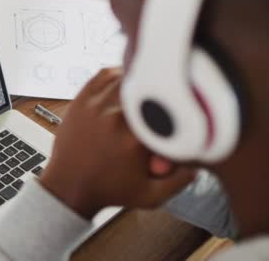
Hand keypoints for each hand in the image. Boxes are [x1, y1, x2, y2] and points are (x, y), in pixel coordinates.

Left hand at [40, 68, 195, 218]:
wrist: (69, 186)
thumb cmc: (108, 190)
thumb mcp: (150, 195)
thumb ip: (180, 181)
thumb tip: (199, 162)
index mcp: (135, 140)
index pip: (168, 109)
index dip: (177, 108)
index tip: (179, 112)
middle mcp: (115, 119)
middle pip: (150, 88)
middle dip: (160, 92)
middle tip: (165, 96)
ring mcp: (96, 106)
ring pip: (128, 77)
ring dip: (140, 81)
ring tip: (147, 88)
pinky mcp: (82, 100)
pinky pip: (105, 74)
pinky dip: (119, 73)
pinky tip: (126, 81)